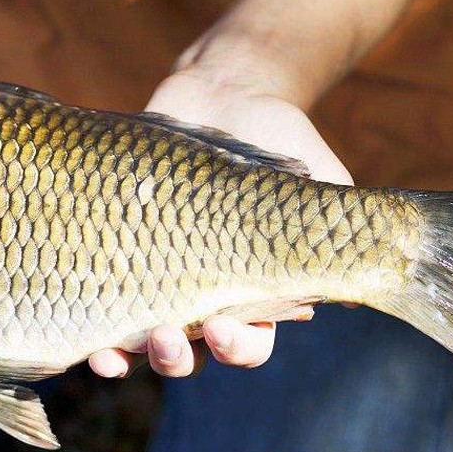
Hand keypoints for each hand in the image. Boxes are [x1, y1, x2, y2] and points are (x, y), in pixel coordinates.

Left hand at [88, 71, 352, 379]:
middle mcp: (205, 299)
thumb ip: (338, 226)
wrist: (224, 93)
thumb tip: (370, 270)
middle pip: (191, 355)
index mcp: (255, 294)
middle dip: (176, 358)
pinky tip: (81, 332)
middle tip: (166, 341)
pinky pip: (99, 305)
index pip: (251, 344)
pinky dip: (88, 323)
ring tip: (111, 354)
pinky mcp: (114, 258)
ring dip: (126, 357)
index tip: (223, 329)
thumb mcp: (321, 181)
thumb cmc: (283, 139)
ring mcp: (157, 281)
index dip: (238, 348)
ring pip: (141, 343)